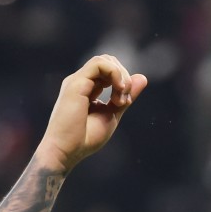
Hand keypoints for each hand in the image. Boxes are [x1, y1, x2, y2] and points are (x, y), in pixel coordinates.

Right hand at [36, 54, 147, 173]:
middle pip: (108, 61)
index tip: (125, 103)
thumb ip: (126, 96)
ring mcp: (78, 81)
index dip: (123, 82)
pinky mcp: (76, 83)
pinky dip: (115, 74)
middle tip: (124, 100)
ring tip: (121, 98)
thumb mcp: (112, 115)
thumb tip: (143, 77)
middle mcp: (81, 81)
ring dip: (121, 76)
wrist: (67, 151)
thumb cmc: (85, 138)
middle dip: (124, 77)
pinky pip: (99, 64)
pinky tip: (118, 91)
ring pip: (104, 60)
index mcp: (88, 88)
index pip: (109, 71)